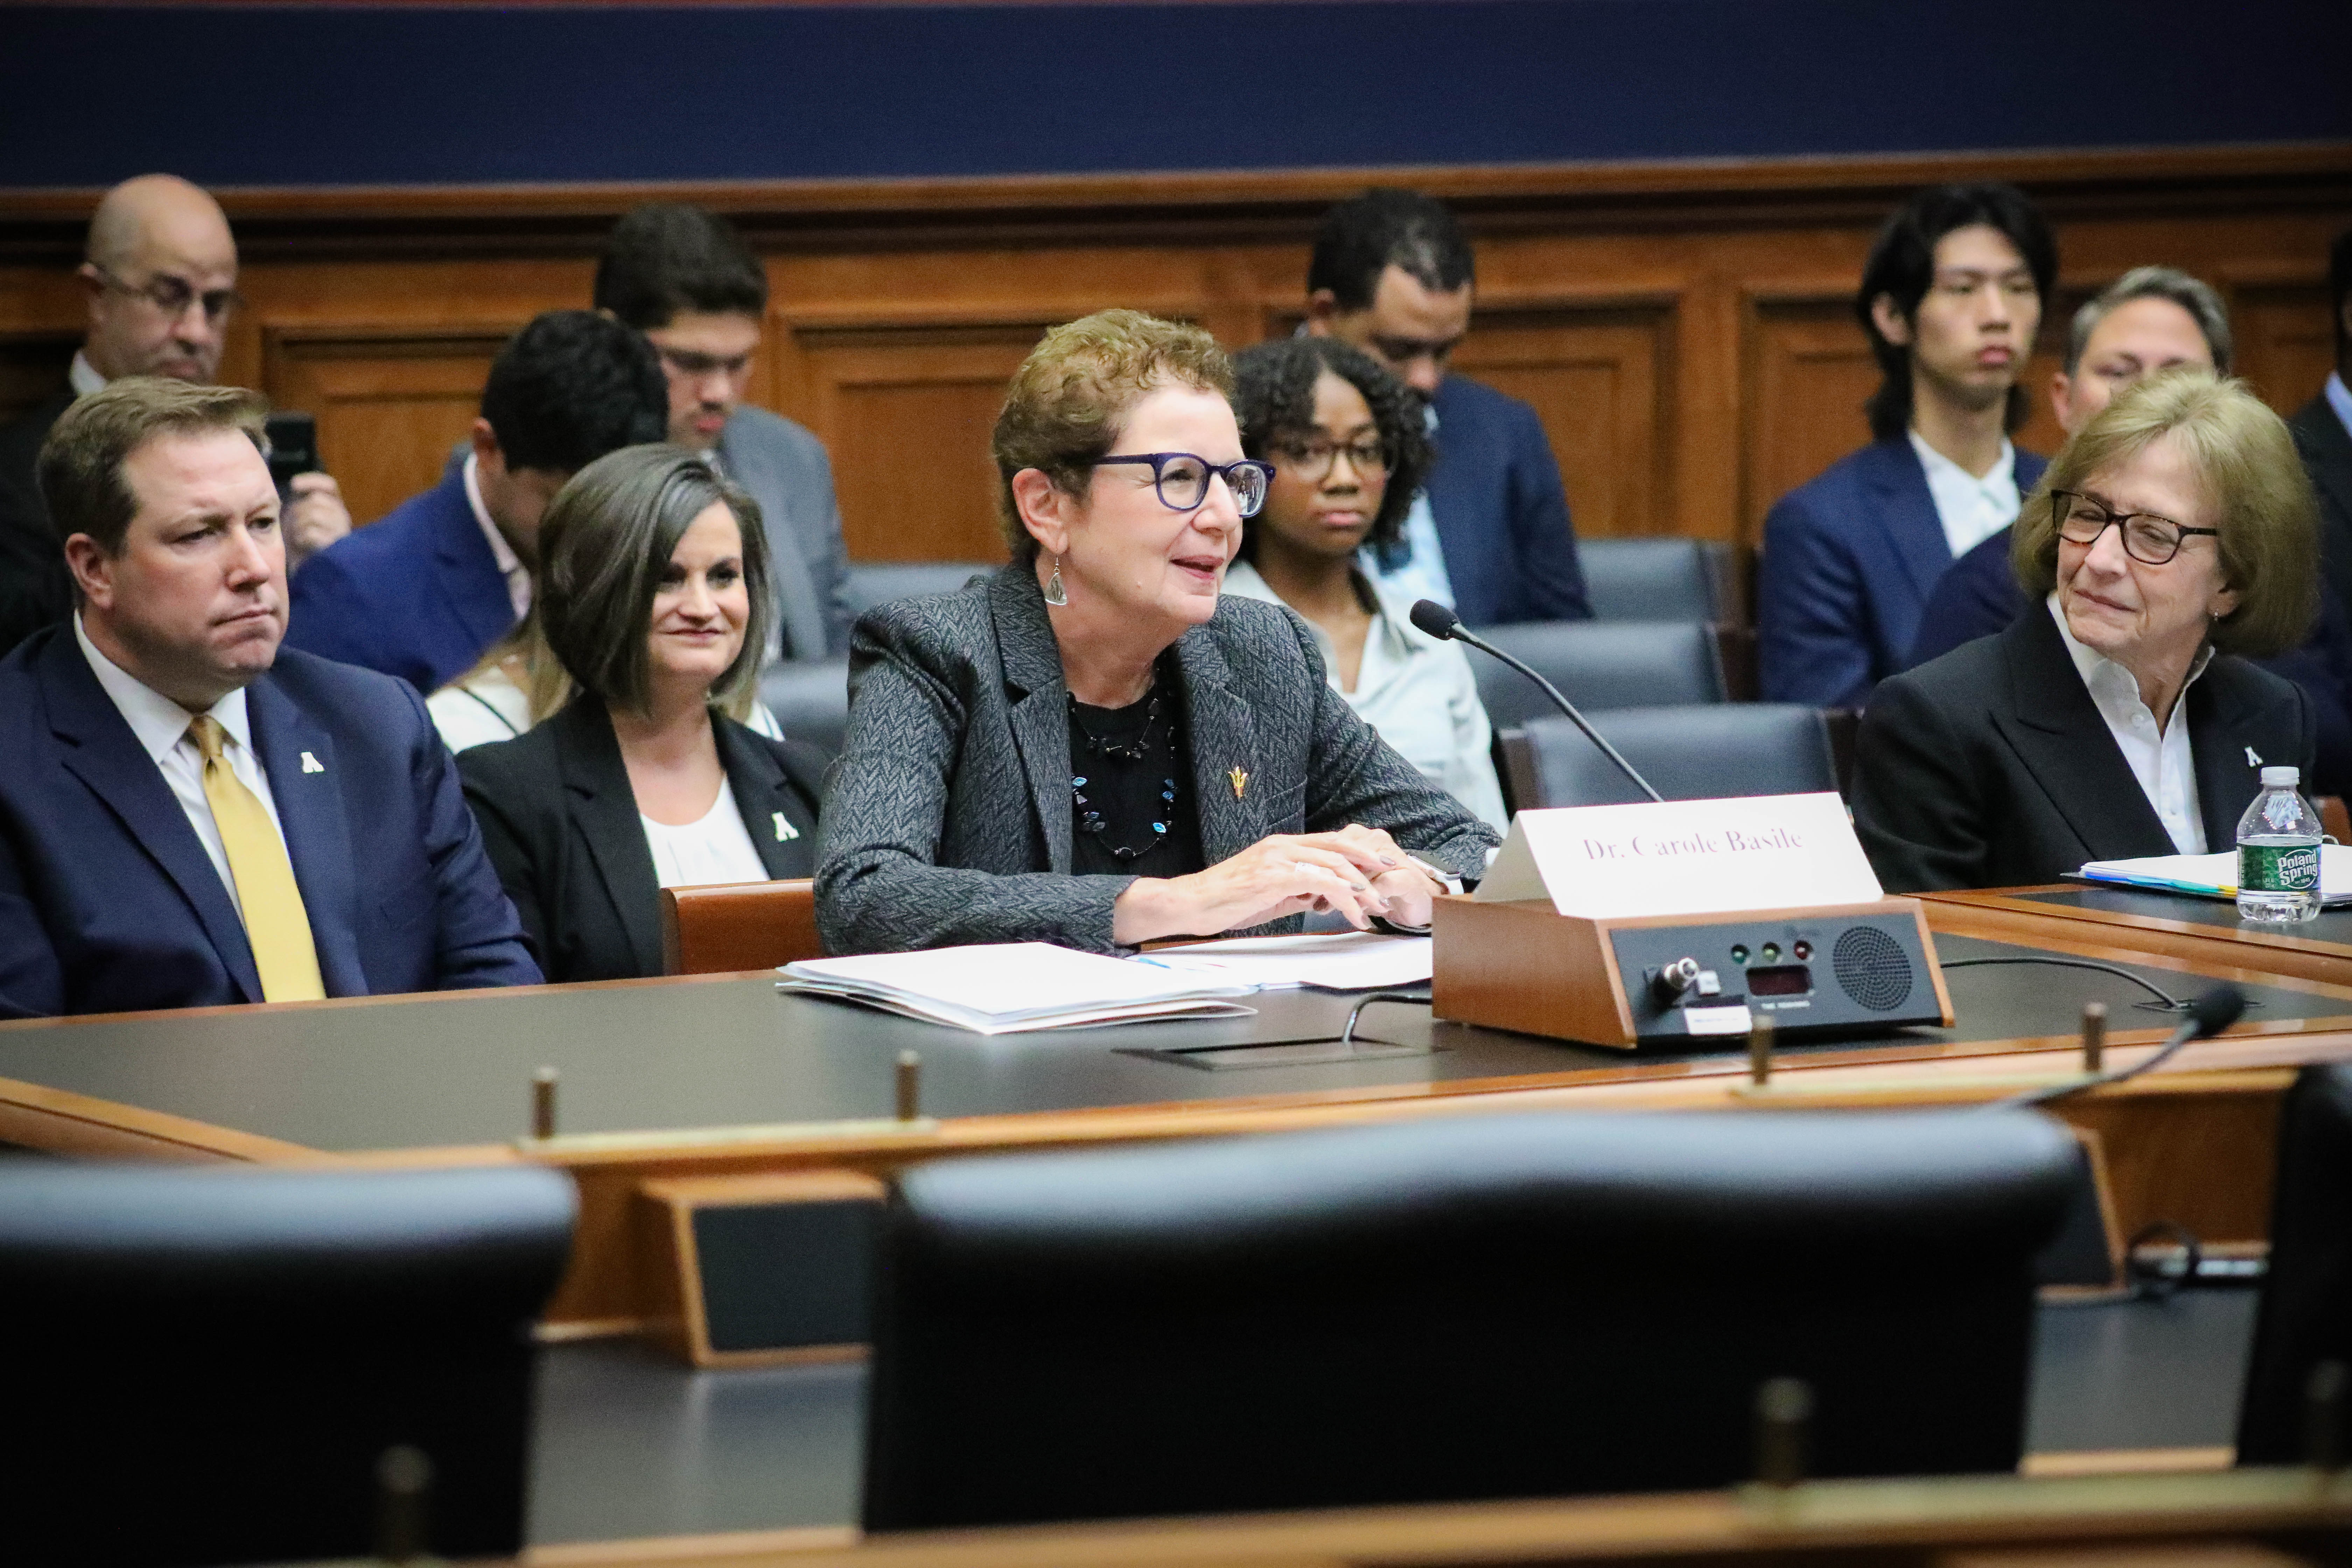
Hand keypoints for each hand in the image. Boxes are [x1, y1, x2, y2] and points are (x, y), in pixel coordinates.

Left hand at [284, 472, 352, 566]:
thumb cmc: (303, 551)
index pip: (329, 487)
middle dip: (298, 511)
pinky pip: (312, 533)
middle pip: (316, 500)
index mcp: (336, 511)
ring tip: (298, 539)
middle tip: (293, 528)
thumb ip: (303, 507)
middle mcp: (343, 519)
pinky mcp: (336, 547)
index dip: (313, 482)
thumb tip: (295, 484)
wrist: (312, 580)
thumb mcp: (301, 524)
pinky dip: (303, 539)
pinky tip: (304, 547)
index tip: (294, 485)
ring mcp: (342, 533)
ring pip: (313, 515)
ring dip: (299, 526)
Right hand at [1111, 827, 1435, 945]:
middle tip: (1395, 877)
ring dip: (1362, 887)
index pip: (1332, 842)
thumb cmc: (1226, 901)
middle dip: (1372, 861)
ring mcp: (1279, 858)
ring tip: (1377, 906)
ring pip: (1335, 864)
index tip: (1383, 866)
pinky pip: (1320, 882)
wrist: (1191, 904)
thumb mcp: (1269, 894)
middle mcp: (1284, 845)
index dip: (1361, 852)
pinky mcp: (1274, 876)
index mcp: (1283, 846)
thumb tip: (1321, 897)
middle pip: (1340, 845)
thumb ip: (1297, 890)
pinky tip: (1353, 912)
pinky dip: (1342, 897)